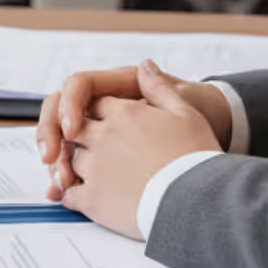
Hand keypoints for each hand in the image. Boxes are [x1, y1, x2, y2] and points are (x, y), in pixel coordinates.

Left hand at [58, 61, 221, 239]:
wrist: (198, 201)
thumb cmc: (196, 158)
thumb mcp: (185, 113)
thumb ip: (159, 88)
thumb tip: (145, 66)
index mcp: (124, 113)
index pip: (95, 103)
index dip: (99, 113)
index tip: (106, 124)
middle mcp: (103, 136)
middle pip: (75, 128)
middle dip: (80, 137)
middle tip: (95, 152)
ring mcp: (94, 167)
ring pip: (70, 159)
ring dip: (75, 166)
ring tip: (95, 177)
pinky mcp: (92, 199)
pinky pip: (69, 193)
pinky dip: (73, 194)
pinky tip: (85, 198)